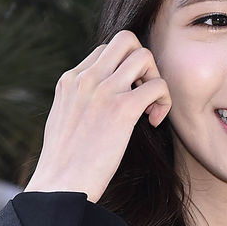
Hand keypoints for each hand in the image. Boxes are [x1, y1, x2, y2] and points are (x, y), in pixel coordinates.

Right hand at [24, 30, 171, 202]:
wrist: (61, 185)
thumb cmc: (67, 160)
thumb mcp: (66, 116)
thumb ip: (83, 97)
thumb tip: (106, 93)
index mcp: (71, 79)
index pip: (106, 50)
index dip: (124, 68)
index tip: (128, 95)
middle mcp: (86, 79)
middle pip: (126, 40)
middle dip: (143, 62)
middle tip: (144, 91)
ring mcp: (104, 91)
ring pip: (145, 56)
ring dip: (155, 79)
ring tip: (149, 106)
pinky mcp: (122, 109)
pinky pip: (158, 86)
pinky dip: (164, 102)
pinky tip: (153, 122)